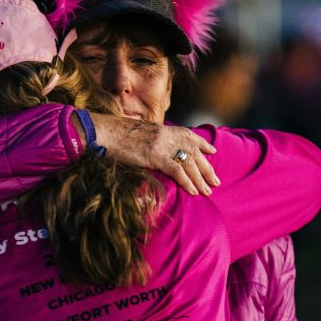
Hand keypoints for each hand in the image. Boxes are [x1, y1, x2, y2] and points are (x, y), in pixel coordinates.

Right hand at [87, 112, 219, 195]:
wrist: (105, 132)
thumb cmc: (117, 135)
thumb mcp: (140, 134)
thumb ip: (153, 140)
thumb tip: (157, 150)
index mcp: (164, 129)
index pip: (189, 136)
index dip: (202, 144)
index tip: (212, 151)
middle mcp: (167, 135)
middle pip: (194, 152)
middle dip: (206, 168)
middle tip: (216, 181)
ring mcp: (162, 145)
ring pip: (189, 162)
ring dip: (200, 178)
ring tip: (208, 190)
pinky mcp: (155, 156)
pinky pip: (177, 170)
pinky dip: (187, 182)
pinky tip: (193, 191)